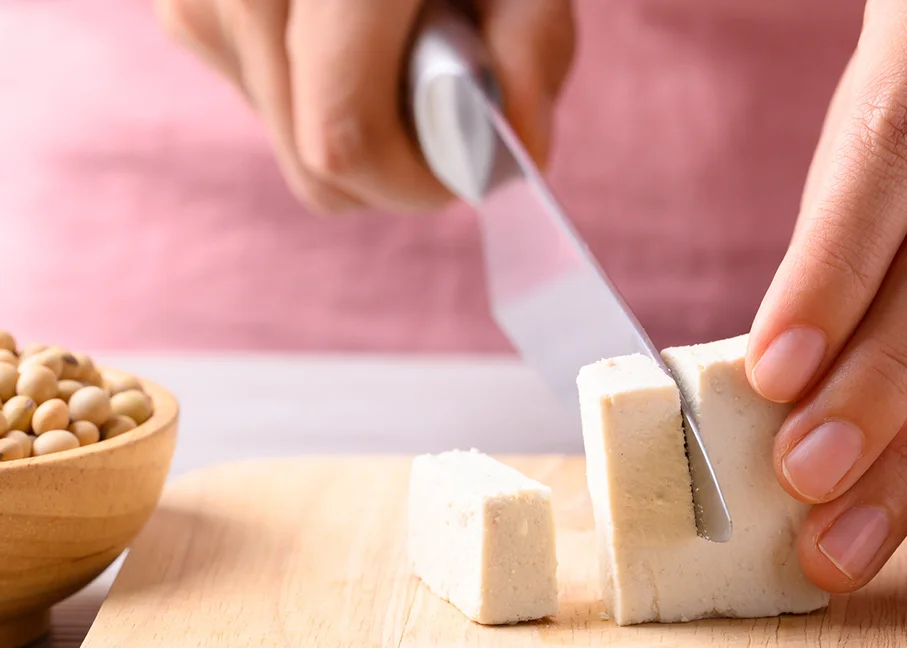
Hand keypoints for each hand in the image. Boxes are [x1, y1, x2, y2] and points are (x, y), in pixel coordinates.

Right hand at [157, 0, 573, 211]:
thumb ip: (529, 58)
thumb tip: (513, 153)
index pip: (345, 136)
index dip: (411, 183)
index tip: (463, 173)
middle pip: (314, 160)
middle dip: (392, 168)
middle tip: (444, 115)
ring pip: (289, 142)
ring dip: (356, 129)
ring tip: (396, 50)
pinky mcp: (188, 11)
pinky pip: (264, 103)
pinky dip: (317, 94)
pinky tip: (350, 37)